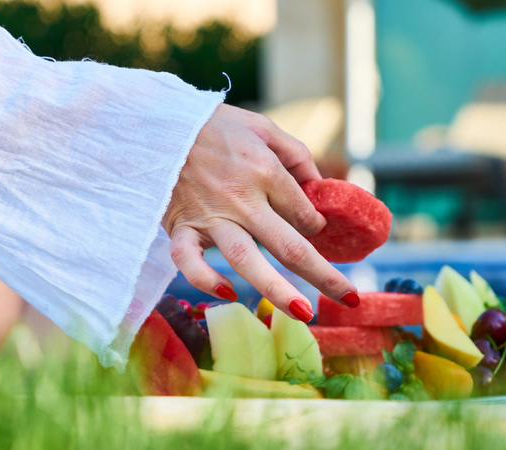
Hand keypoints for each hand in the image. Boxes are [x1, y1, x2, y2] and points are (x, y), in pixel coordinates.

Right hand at [162, 104, 359, 321]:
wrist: (155, 123)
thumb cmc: (212, 126)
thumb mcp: (261, 126)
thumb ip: (295, 154)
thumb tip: (319, 186)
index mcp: (264, 170)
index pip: (304, 212)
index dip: (318, 226)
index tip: (315, 230)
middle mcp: (241, 198)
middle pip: (290, 244)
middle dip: (324, 274)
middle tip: (350, 298)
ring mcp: (210, 216)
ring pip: (247, 260)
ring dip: (277, 290)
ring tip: (304, 314)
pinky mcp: (180, 227)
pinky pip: (189, 260)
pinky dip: (205, 279)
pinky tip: (227, 294)